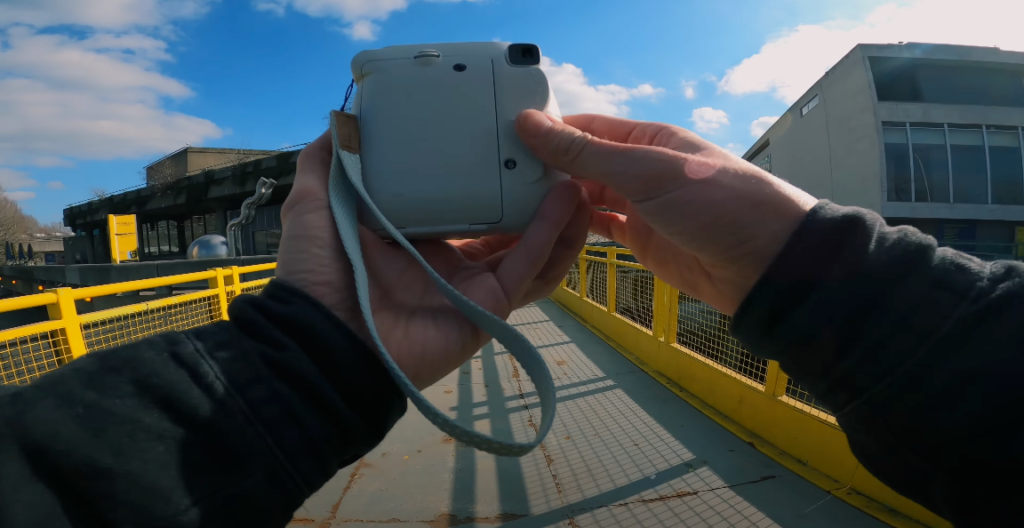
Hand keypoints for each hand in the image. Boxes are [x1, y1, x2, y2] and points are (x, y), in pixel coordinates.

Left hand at [276, 129, 590, 388]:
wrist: (323, 338)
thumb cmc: (318, 274)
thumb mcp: (315, 203)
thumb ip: (328, 162)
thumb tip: (343, 118)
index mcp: (415, 240)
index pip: (464, 206)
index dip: (489, 178)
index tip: (508, 142)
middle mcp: (448, 263)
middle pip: (507, 228)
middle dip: (536, 198)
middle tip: (556, 161)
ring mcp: (472, 289)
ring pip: (530, 250)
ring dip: (557, 217)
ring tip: (577, 179)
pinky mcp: (489, 308)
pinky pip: (526, 269)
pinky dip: (550, 236)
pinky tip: (567, 202)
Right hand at [516, 110, 817, 314]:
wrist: (764, 265)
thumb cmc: (716, 204)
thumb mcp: (645, 171)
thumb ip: (585, 152)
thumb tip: (530, 122)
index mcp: (645, 138)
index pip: (583, 129)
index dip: (545, 133)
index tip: (503, 140)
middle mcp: (640, 168)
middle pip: (581, 163)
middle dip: (545, 170)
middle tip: (499, 179)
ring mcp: (640, 206)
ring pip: (586, 197)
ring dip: (557, 201)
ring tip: (513, 205)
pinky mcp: (641, 240)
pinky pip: (599, 227)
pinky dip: (575, 227)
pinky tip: (548, 228)